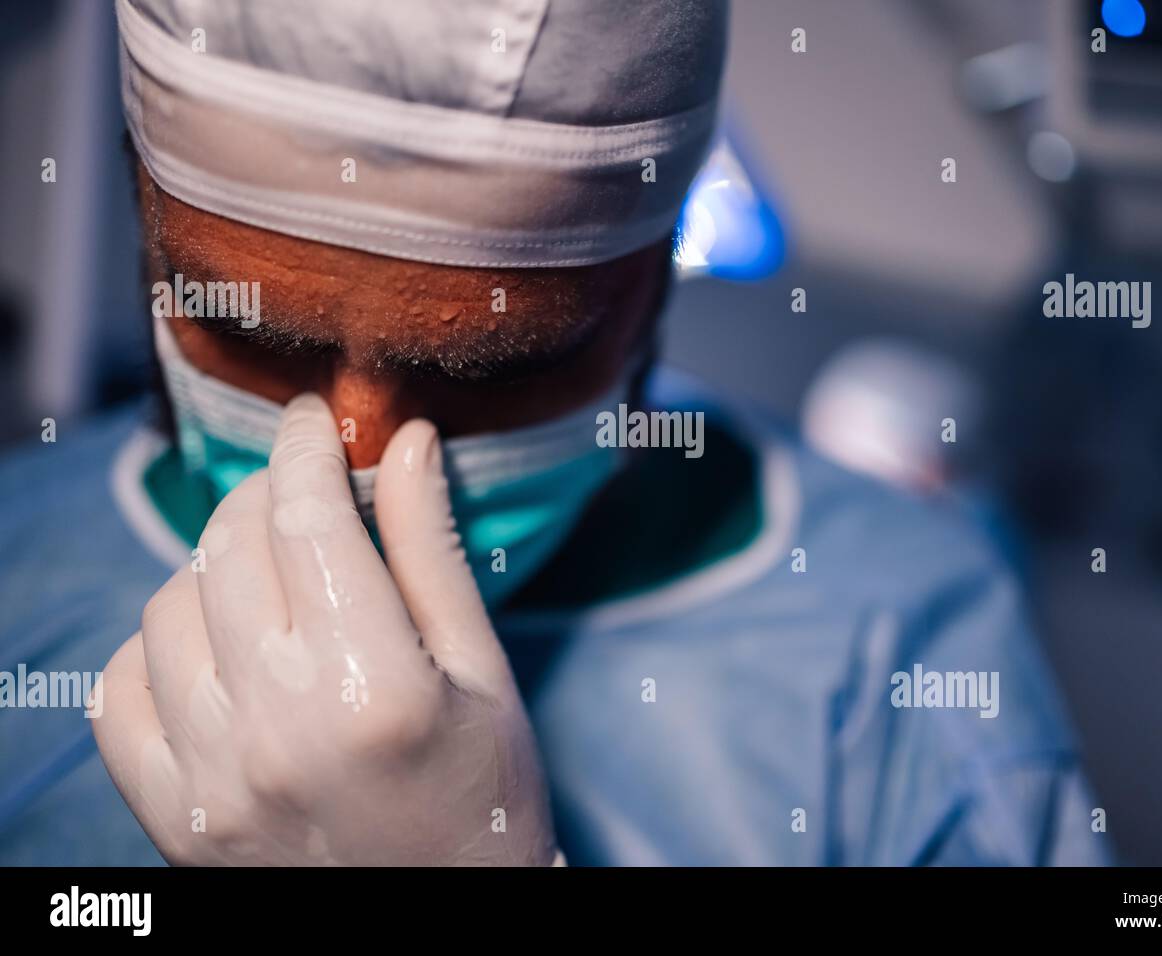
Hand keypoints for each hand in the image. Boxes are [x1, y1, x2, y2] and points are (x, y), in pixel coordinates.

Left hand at [93, 395, 556, 864]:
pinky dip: (157, 647)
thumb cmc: (488, 796)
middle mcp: (280, 729)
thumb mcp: (483, 672)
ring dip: (216, 565)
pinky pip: (117, 692)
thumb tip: (406, 441)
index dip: (308, 449)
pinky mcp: (174, 818)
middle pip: (232, 546)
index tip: (316, 419)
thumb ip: (433, 552)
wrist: (444, 927)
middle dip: (266, 491)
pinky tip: (216, 649)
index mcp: (378, 688)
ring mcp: (214, 780)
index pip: (309, 518)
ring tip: (271, 580)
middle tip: (304, 491)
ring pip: (168, 604)